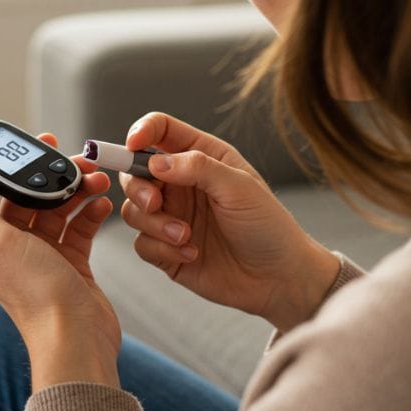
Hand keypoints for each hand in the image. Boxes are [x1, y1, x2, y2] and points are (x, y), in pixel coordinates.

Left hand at [0, 133, 119, 390]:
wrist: (76, 337)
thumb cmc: (37, 297)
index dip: (13, 165)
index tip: (36, 144)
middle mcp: (12, 246)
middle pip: (30, 196)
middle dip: (54, 175)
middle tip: (77, 160)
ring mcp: (42, 255)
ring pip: (59, 209)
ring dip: (79, 191)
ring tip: (97, 181)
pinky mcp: (70, 264)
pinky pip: (80, 228)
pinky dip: (91, 213)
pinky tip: (103, 205)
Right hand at [119, 113, 341, 332]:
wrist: (277, 278)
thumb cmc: (267, 226)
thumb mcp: (239, 187)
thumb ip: (197, 167)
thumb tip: (155, 162)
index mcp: (201, 157)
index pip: (160, 131)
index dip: (141, 131)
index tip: (133, 145)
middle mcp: (182, 185)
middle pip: (135, 172)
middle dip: (138, 187)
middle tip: (155, 204)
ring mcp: (172, 217)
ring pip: (134, 210)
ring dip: (154, 224)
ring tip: (186, 236)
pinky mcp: (166, 250)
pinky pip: (142, 244)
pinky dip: (161, 249)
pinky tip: (192, 254)